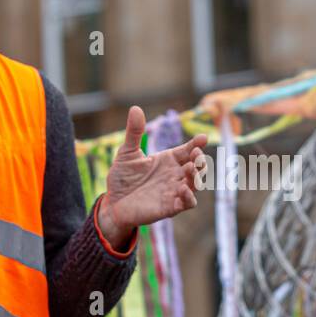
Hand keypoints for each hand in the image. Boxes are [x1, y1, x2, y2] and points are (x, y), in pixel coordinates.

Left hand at [98, 107, 207, 246]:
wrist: (113, 202)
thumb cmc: (122, 178)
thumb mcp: (127, 153)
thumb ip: (134, 133)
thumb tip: (135, 108)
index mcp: (168, 160)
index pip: (187, 150)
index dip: (196, 144)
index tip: (202, 138)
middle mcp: (174, 175)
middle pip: (196, 166)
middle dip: (200, 160)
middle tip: (196, 154)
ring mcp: (174, 191)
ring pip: (195, 184)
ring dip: (198, 177)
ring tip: (192, 168)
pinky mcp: (169, 207)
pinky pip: (187, 203)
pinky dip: (189, 197)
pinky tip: (183, 189)